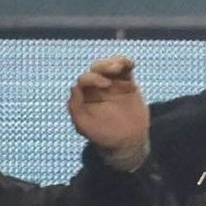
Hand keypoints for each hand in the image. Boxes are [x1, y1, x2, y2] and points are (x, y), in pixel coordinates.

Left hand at [71, 56, 149, 171]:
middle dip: (103, 67)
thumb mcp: (83, 126)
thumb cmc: (102, 136)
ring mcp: (112, 85)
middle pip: (96, 70)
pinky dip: (126, 63)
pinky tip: (130, 64)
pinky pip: (125, 70)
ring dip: (114, 63)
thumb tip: (74, 88)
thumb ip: (75, 107)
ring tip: (120, 66)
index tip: (105, 85)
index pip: (84, 80)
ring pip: (109, 67)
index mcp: (85, 95)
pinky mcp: (127, 84)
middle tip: (113, 70)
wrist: (126, 142)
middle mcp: (97, 88)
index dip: (92, 78)